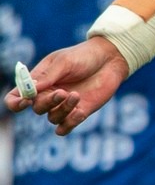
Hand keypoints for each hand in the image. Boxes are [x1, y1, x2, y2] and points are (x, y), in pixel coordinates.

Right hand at [4, 38, 128, 132]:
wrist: (110, 60)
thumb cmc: (83, 57)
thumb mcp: (64, 62)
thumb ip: (48, 76)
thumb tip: (30, 89)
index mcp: (39, 81)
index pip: (15, 96)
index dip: (15, 102)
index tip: (26, 101)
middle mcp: (48, 95)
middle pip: (37, 109)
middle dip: (48, 102)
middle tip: (63, 93)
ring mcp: (63, 106)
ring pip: (52, 118)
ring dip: (63, 110)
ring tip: (77, 95)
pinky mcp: (78, 113)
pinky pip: (65, 128)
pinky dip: (70, 123)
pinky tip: (80, 112)